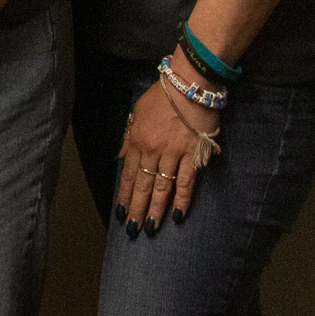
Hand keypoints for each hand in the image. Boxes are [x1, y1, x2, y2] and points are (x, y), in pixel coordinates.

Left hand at [116, 79, 213, 235]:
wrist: (189, 85)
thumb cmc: (162, 97)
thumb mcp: (137, 113)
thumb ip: (129, 136)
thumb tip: (121, 157)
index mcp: (136, 141)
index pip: (128, 174)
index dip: (124, 195)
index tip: (120, 213)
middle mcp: (152, 151)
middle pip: (143, 185)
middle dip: (136, 208)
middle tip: (132, 230)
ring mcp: (173, 154)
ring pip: (162, 187)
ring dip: (156, 209)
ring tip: (150, 227)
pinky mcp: (194, 155)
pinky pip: (187, 182)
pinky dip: (182, 199)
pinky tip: (178, 216)